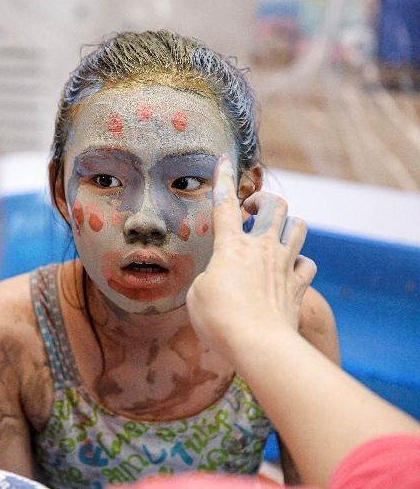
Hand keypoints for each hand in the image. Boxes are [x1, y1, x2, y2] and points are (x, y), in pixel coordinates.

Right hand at [186, 155, 316, 360]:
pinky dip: (298, 262)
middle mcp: (262, 247)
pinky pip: (306, 263)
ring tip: (273, 234)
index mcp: (231, 246)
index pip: (225, 204)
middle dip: (263, 199)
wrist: (259, 343)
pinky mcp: (298, 285)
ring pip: (297, 226)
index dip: (223, 179)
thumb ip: (210, 276)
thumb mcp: (197, 294)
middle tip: (250, 210)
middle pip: (274, 205)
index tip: (223, 161)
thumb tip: (220, 278)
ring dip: (286, 224)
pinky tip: (289, 269)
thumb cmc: (220, 320)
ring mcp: (284, 264)